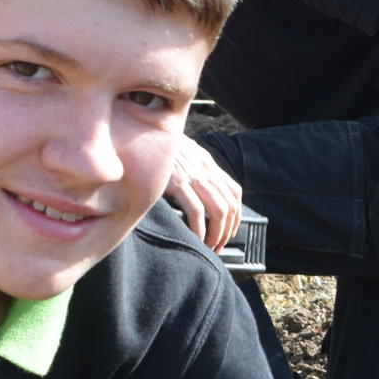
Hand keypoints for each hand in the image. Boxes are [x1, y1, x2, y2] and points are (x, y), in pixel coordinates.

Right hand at [164, 134, 242, 251]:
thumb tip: (196, 188)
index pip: (234, 192)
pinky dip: (199, 230)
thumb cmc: (156, 146)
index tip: (228, 231)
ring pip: (219, 211)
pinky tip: (195, 238)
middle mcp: (205, 169)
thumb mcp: (181, 153)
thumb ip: (191, 168)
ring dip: (217, 234)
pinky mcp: (177, 183)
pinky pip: (197, 212)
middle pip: (230, 206)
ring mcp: (192, 176)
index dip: (236, 215)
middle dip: (227, 231)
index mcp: (207, 163)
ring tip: (208, 246)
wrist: (142, 132)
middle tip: (217, 246)